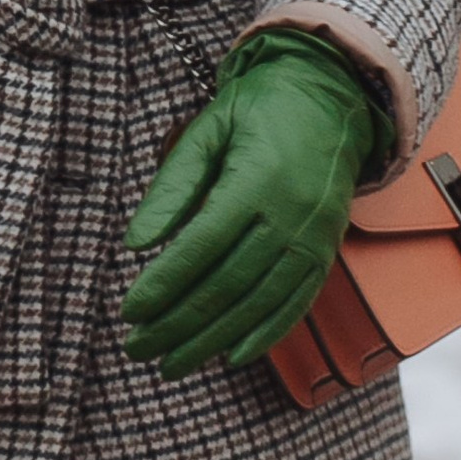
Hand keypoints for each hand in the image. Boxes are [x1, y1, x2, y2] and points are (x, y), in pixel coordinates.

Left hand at [122, 33, 382, 379]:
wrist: (331, 95)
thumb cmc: (258, 108)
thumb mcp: (208, 129)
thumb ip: (173, 186)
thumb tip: (136, 244)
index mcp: (256, 180)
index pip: (201, 246)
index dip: (163, 284)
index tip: (129, 311)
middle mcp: (290, 215)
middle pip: (227, 285)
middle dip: (178, 323)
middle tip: (138, 348)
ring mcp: (314, 238)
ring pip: (258, 304)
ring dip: (213, 340)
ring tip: (172, 363)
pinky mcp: (327, 251)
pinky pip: (296, 303)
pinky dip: (264, 335)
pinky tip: (231, 356)